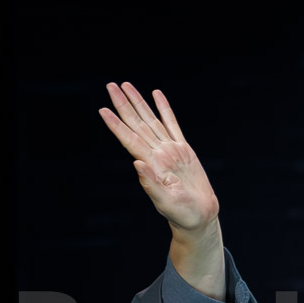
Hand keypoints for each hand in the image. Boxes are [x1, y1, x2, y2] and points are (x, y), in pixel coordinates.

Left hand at [97, 82, 218, 235]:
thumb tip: (136, 163)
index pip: (129, 139)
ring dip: (138, 102)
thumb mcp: (166, 202)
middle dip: (123, 105)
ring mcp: (170, 150)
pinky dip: (164, 109)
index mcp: (152, 163)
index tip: (103, 110)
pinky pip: (172, 123)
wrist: (200, 216)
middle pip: (137, 124)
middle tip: (111, 86)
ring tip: (126, 86)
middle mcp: (157, 153)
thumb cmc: (183, 214)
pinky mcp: (184, 150)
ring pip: (151, 119)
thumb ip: (151, 184)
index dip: (116, 124)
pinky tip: (156, 95)